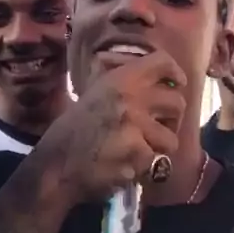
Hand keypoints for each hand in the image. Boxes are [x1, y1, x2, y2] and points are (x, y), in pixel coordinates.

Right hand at [38, 50, 185, 204]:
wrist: (56, 165)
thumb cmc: (72, 130)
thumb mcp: (94, 94)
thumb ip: (121, 85)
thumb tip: (151, 78)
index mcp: (119, 79)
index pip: (162, 63)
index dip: (174, 73)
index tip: (176, 84)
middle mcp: (130, 97)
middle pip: (177, 102)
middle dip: (173, 119)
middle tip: (159, 127)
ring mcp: (135, 126)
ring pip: (171, 139)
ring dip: (159, 148)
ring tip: (139, 151)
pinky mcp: (138, 155)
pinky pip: (157, 163)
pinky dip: (145, 169)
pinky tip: (126, 166)